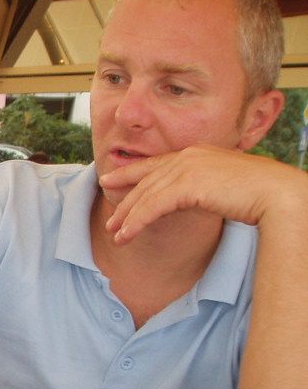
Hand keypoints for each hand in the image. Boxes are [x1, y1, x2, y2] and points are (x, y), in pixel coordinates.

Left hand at [101, 145, 307, 242]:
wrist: (278, 194)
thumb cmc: (260, 194)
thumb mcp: (224, 186)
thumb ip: (204, 188)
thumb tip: (193, 198)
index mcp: (198, 153)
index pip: (156, 164)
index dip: (130, 172)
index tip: (110, 178)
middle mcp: (190, 156)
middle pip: (146, 180)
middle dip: (125, 200)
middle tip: (109, 219)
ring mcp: (188, 168)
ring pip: (146, 194)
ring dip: (127, 216)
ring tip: (115, 234)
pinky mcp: (188, 184)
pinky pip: (153, 206)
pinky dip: (136, 221)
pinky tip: (126, 234)